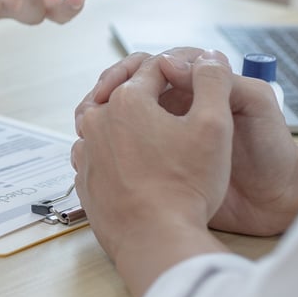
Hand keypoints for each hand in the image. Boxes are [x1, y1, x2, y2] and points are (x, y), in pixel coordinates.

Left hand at [72, 50, 233, 296]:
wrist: (156, 239)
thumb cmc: (186, 186)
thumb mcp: (214, 125)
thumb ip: (213, 82)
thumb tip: (208, 57)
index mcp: (128, 100)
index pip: (154, 69)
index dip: (177, 70)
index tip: (191, 79)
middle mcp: (98, 120)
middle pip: (122, 90)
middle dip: (145, 91)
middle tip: (167, 97)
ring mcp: (86, 150)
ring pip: (103, 120)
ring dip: (123, 118)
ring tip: (148, 127)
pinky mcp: (83, 178)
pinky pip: (94, 151)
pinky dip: (110, 148)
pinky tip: (131, 158)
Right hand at [88, 47, 297, 236]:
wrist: (277, 199)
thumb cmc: (273, 149)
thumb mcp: (256, 102)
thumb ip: (220, 79)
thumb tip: (170, 62)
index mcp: (199, 87)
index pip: (157, 64)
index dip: (133, 69)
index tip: (121, 83)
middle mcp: (179, 106)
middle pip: (132, 86)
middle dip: (109, 89)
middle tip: (95, 103)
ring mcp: (167, 134)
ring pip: (124, 116)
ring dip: (102, 117)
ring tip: (87, 126)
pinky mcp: (162, 161)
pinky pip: (127, 148)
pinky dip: (107, 145)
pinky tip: (95, 151)